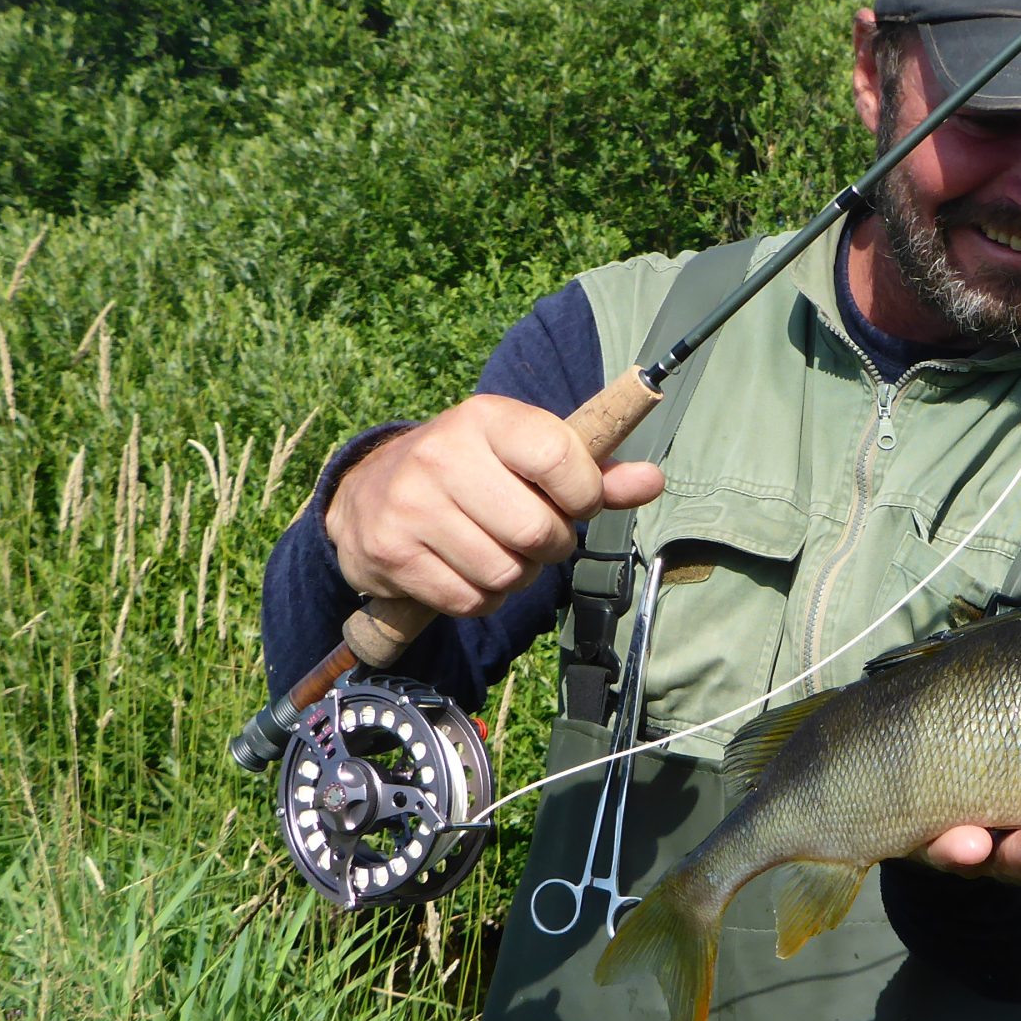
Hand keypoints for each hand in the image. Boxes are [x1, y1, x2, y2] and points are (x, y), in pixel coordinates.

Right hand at [323, 393, 665, 616]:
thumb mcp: (526, 455)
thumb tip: (653, 481)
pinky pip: (471, 601)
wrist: (368, 495)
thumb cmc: (471, 473)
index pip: (561, 457)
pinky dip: (481, 598)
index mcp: (486, 419)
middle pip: (537, 532)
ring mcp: (411, 506)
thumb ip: (594, 472)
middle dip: (548, 546)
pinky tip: (465, 570)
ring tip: (494, 550)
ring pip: (506, 573)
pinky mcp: (392, 553)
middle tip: (529, 534)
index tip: (574, 501)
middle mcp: (442, 455)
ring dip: (515, 576)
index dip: (583, 494)